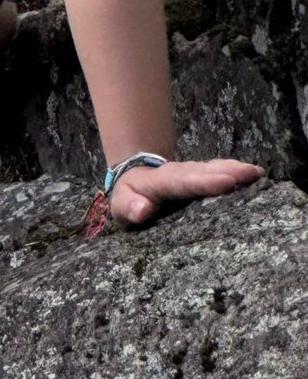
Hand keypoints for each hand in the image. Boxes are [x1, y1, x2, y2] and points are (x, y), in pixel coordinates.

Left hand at [111, 156, 264, 226]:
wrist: (132, 181)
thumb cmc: (127, 198)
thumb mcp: (120, 206)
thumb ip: (129, 207)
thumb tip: (142, 209)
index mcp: (160, 183)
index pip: (183, 182)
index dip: (204, 182)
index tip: (225, 181)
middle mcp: (179, 174)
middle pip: (204, 172)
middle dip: (227, 172)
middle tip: (251, 173)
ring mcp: (191, 174)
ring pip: (213, 169)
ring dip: (235, 170)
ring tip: (257, 172)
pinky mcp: (200, 178)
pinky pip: (218, 173)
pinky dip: (235, 172)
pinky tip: (254, 175)